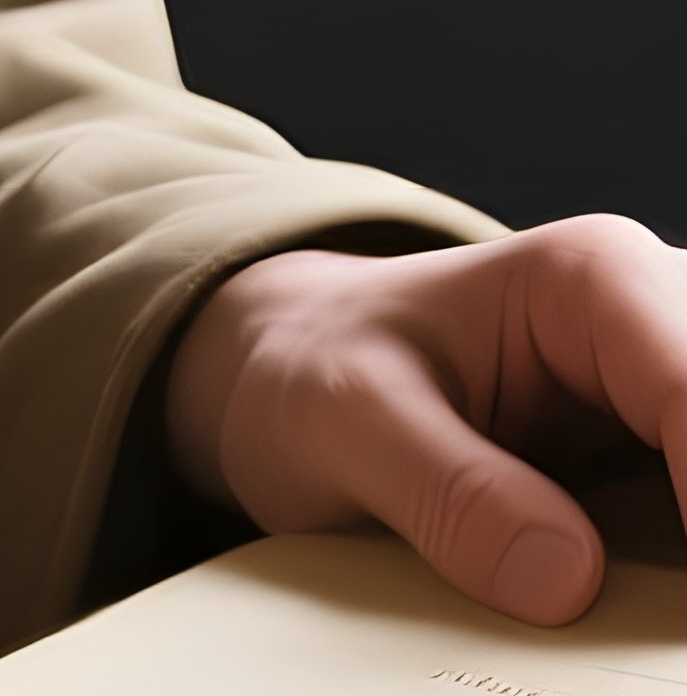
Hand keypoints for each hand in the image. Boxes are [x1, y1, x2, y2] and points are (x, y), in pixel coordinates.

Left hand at [163, 215, 686, 625]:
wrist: (283, 371)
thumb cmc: (310, 366)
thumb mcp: (343, 418)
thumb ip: (445, 487)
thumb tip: (566, 579)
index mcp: (592, 281)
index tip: (683, 624)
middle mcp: (653, 322)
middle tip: (660, 645)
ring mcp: (666, 397)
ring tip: (647, 648)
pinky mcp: (664, 466)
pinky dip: (678, 583)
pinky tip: (646, 634)